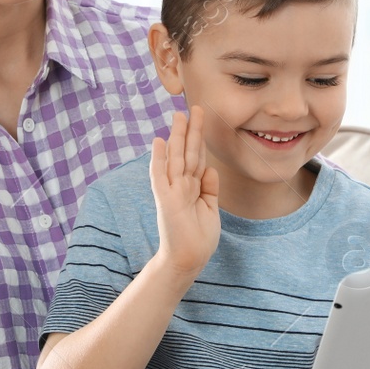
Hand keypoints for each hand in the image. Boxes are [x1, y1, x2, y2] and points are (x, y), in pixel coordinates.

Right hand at [149, 109, 220, 277]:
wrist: (188, 260)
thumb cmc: (198, 238)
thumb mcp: (210, 208)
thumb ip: (210, 188)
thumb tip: (210, 168)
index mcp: (192, 187)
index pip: (196, 158)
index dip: (199, 139)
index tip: (200, 120)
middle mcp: (181, 185)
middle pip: (187, 152)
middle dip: (190, 130)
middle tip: (192, 107)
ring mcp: (172, 191)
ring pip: (176, 158)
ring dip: (177, 136)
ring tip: (179, 116)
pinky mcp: (166, 200)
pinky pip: (161, 175)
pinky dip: (159, 158)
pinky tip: (159, 142)